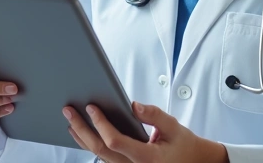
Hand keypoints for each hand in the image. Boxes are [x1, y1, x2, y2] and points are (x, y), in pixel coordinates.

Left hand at [62, 102, 228, 162]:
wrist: (193, 162)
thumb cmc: (184, 146)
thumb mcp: (174, 127)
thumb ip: (154, 115)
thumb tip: (133, 105)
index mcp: (147, 158)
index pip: (115, 141)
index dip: (101, 124)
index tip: (92, 107)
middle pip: (101, 150)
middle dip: (82, 129)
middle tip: (69, 111)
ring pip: (99, 156)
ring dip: (83, 137)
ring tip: (71, 119)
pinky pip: (105, 157)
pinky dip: (91, 144)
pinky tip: (83, 132)